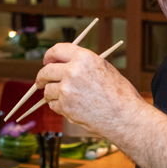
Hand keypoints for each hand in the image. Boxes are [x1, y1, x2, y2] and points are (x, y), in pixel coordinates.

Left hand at [38, 43, 166, 167]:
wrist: (126, 116)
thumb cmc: (120, 93)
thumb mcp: (104, 68)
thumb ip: (83, 64)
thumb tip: (65, 63)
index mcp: (83, 58)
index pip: (57, 50)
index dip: (49, 55)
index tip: (46, 61)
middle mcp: (72, 71)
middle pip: (46, 71)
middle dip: (41, 77)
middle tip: (41, 82)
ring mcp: (67, 90)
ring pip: (47, 90)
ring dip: (50, 94)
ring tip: (61, 97)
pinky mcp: (66, 107)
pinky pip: (53, 105)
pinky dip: (58, 106)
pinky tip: (69, 107)